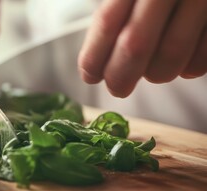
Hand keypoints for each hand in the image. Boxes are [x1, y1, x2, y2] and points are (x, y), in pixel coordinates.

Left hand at [78, 0, 206, 96]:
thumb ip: (116, 13)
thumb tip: (94, 61)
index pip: (107, 23)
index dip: (94, 56)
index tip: (90, 74)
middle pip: (135, 46)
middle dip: (120, 76)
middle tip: (117, 87)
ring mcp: (202, 2)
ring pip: (170, 57)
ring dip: (156, 73)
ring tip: (152, 69)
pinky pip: (203, 58)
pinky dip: (189, 68)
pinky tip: (181, 60)